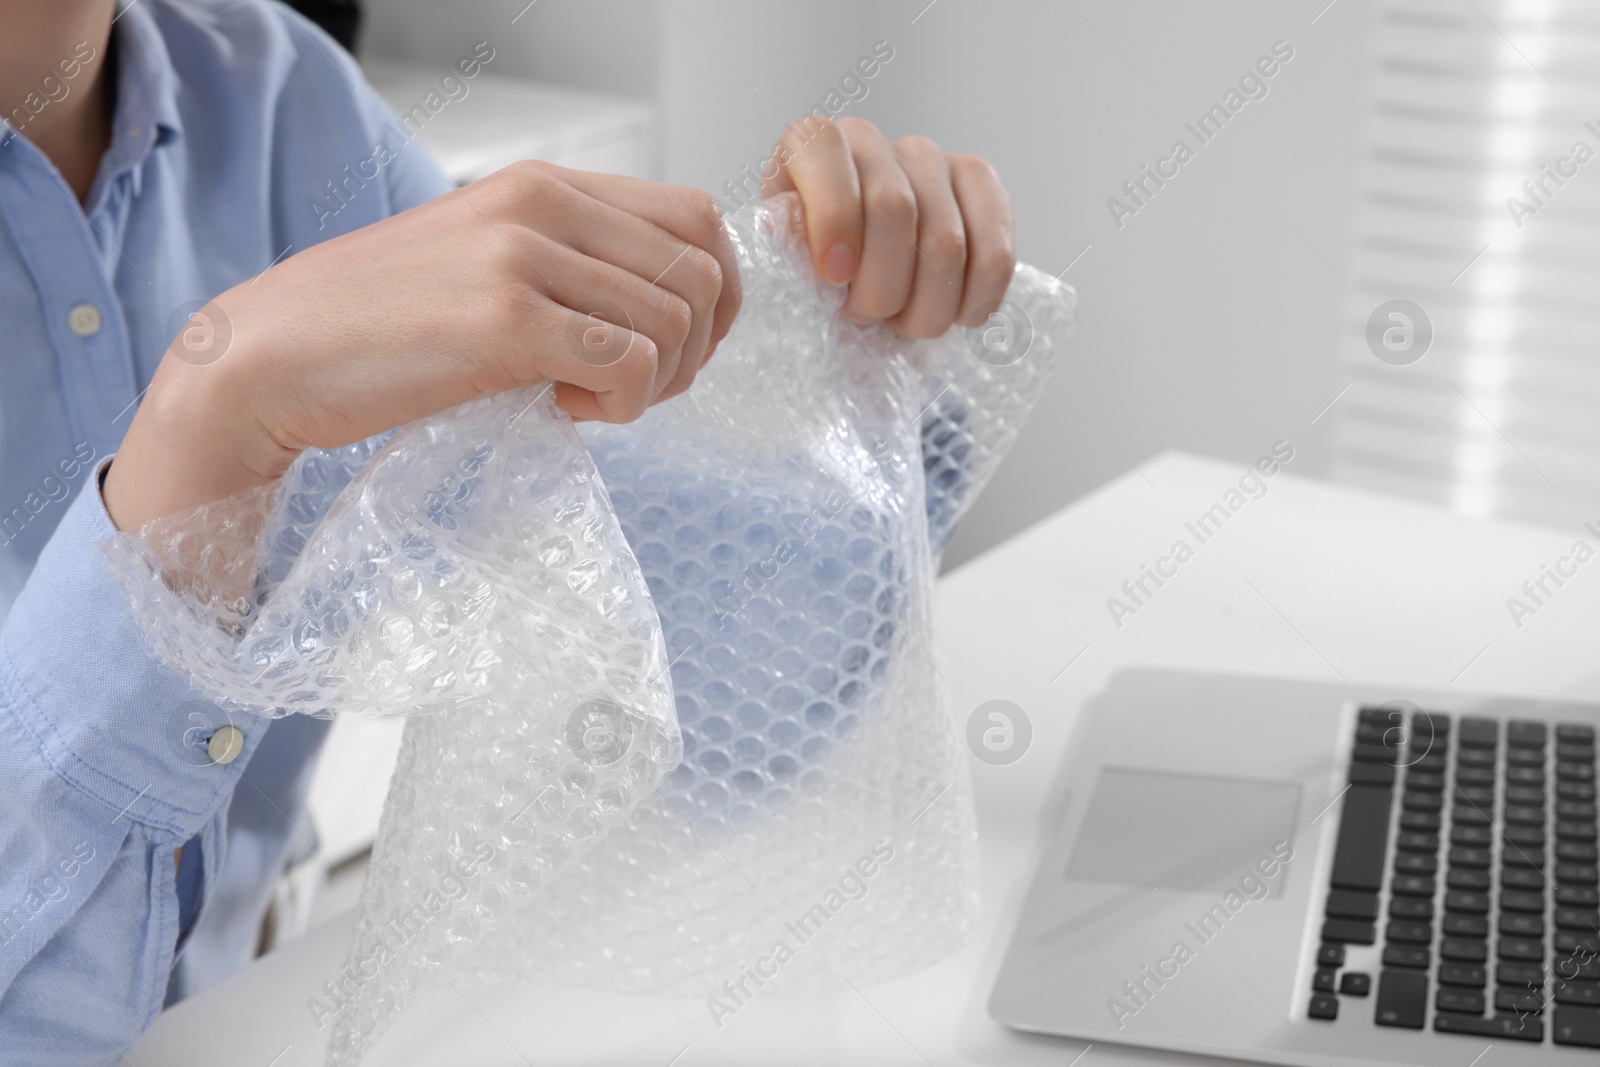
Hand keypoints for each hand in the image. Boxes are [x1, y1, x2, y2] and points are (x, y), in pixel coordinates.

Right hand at [104, 162, 739, 529]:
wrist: (271, 359)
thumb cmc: (383, 330)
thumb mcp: (491, 269)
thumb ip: (572, 269)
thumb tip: (676, 318)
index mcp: (546, 184)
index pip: (697, 220)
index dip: (712, 298)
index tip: (666, 353)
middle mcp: (542, 202)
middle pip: (703, 275)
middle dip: (690, 352)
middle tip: (626, 390)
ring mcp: (522, 255)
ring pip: (677, 323)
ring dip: (652, 385)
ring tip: (581, 399)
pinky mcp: (504, 318)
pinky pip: (631, 366)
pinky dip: (620, 406)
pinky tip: (562, 411)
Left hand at [762, 117, 1014, 337]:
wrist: (855, 269)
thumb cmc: (813, 267)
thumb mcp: (784, 261)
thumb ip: (793, 254)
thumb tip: (834, 265)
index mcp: (808, 146)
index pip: (824, 152)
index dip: (833, 216)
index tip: (835, 275)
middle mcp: (869, 139)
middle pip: (894, 210)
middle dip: (881, 289)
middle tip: (867, 318)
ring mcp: (929, 157)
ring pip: (946, 243)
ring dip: (925, 308)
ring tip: (904, 321)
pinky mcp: (980, 182)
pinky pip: (995, 252)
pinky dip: (977, 299)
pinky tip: (957, 316)